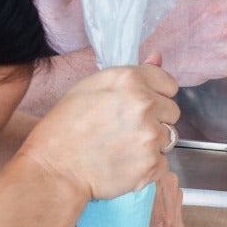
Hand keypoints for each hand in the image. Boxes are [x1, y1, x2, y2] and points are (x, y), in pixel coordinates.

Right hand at [19, 53, 179, 199]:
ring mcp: (150, 136)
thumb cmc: (66, 127)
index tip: (142, 107)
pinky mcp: (152, 164)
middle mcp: (144, 105)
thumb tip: (158, 57)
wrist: (54, 168)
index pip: (169, 85)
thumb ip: (132, 74)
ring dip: (152, 144)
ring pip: (168, 138)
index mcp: (130, 80)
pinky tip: (126, 164)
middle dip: (156, 120)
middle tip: (127, 129)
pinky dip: (149, 166)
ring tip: (123, 147)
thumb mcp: (92, 87)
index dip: (156, 96)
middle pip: (172, 112)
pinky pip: (164, 163)